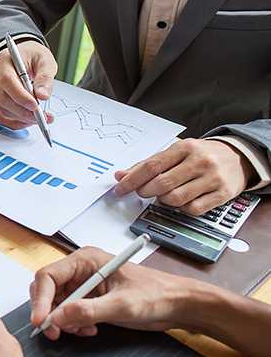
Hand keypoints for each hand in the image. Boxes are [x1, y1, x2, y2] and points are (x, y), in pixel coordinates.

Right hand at [0, 40, 56, 129]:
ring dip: (20, 118)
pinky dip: (14, 122)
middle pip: (3, 98)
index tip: (36, 106)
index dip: (21, 96)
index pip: (7, 81)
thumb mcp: (45, 61)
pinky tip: (26, 121)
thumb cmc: (32, 56)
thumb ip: (45, 78)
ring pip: (1, 109)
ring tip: (38, 118)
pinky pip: (0, 115)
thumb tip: (43, 95)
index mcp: (4, 60)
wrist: (23, 56)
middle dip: (23, 112)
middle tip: (41, 117)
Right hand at [29, 247, 197, 339]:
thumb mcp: (122, 305)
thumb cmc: (157, 295)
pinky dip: (73, 324)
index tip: (40, 321)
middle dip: (49, 312)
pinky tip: (89, 330)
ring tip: (81, 330)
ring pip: (56, 304)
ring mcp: (85, 286)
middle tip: (55, 332)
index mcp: (85, 260)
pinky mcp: (91, 300)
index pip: (48, 276)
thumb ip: (88, 311)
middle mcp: (81, 270)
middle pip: (48, 290)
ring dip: (62, 321)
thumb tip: (57, 318)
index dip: (40, 299)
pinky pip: (69, 313)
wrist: (179, 305)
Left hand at [113, 138, 254, 215]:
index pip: (151, 166)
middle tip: (143, 192)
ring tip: (164, 195)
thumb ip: (147, 164)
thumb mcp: (175, 152)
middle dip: (146, 191)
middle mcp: (199, 161)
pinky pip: (193, 209)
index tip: (120, 189)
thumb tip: (121, 175)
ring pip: (176, 198)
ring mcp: (212, 178)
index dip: (132, 180)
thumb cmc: (201, 155)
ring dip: (164, 201)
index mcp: (184, 147)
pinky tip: (182, 201)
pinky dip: (182, 209)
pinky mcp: (222, 194)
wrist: (238, 157)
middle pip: (162, 184)